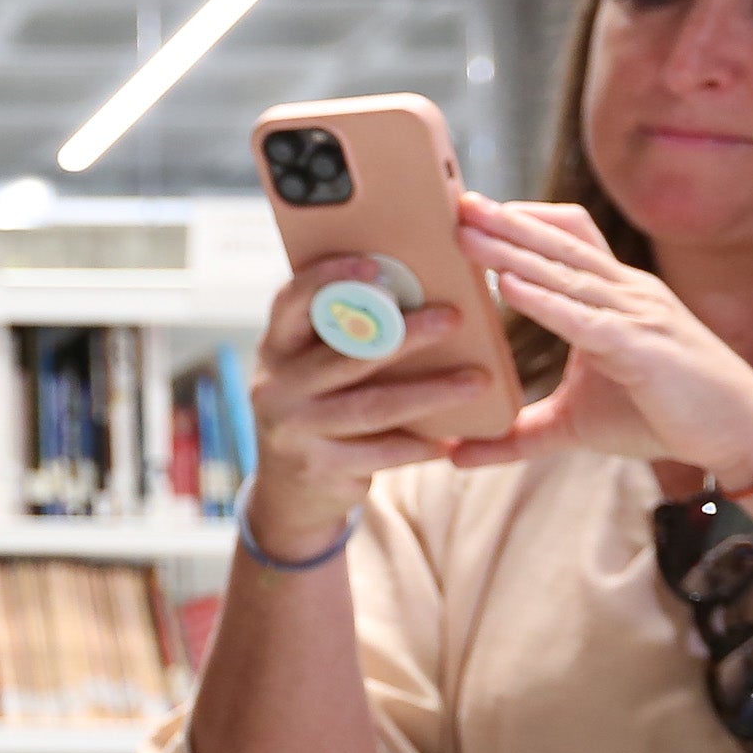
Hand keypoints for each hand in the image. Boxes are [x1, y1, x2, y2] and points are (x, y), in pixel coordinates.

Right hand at [242, 254, 496, 550]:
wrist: (287, 487)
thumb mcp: (313, 366)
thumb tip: (424, 292)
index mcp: (277, 348)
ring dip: (428, 393)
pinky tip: (451, 439)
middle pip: (344, 356)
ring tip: (477, 381)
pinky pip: (378, 454)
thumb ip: (345, 335)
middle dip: (402, 336)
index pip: (291, 303)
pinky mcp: (317, 468)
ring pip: (370, 408)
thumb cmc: (319, 405)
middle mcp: (276, 388)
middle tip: (453, 318)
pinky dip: (418, 446)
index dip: (328, 279)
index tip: (375, 265)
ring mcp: (293, 431)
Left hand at [449, 192, 752, 481]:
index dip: (525, 222)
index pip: (568, 241)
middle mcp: (626, 294)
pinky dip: (545, 301)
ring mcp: (637, 316)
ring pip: (566, 274)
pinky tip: (507, 285)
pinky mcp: (641, 348)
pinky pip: (584, 319)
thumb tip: (456, 455)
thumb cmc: (663, 417)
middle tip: (459, 203)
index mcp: (615, 297)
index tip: (474, 212)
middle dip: (508, 223)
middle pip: (560, 245)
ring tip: (466, 233)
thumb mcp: (574, 425)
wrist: (740, 431)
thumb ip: (517, 435)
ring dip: (512, 252)